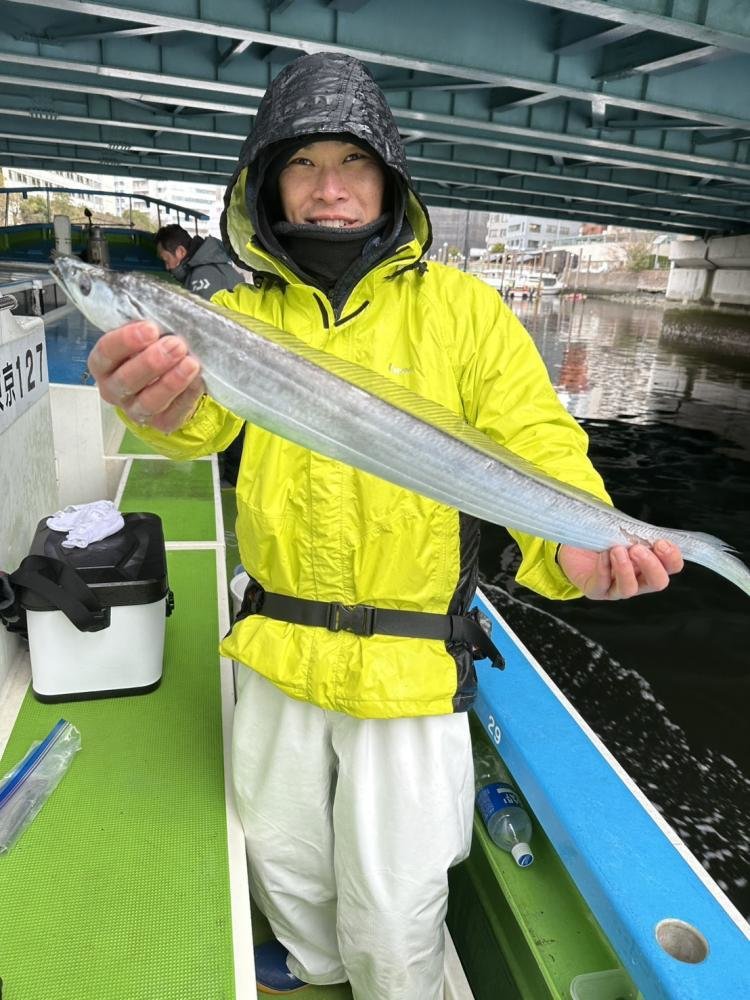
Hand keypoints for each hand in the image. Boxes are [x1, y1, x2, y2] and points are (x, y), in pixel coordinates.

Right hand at [87, 321, 203, 433]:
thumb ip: (145, 326)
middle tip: (175, 344)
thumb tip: (162, 310)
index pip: (106, 352)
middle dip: (152, 362)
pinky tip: (198, 380)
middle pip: (127, 380)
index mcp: (104, 364)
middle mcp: (115, 389)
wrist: (169, 378)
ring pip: (149, 401)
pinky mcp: (160, 423)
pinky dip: (187, 397)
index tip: (150, 328)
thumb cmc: (152, 349)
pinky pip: (172, 414)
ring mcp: (136, 409)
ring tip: (190, 363)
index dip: (126, 341)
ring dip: (171, 382)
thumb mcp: (144, 334)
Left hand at [557, 540, 683, 599]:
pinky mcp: (595, 590)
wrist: (574, 547)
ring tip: (617, 550)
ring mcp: (616, 588)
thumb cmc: (602, 540)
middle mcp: (636, 580)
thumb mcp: (623, 534)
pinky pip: (602, 584)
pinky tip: (602, 555)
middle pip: (657, 582)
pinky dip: (603, 569)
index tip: (661, 543)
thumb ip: (636, 534)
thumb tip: (645, 532)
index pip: (671, 567)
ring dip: (625, 569)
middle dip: (652, 565)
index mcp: (649, 565)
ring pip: (629, 589)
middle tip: (638, 549)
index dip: (671, 558)